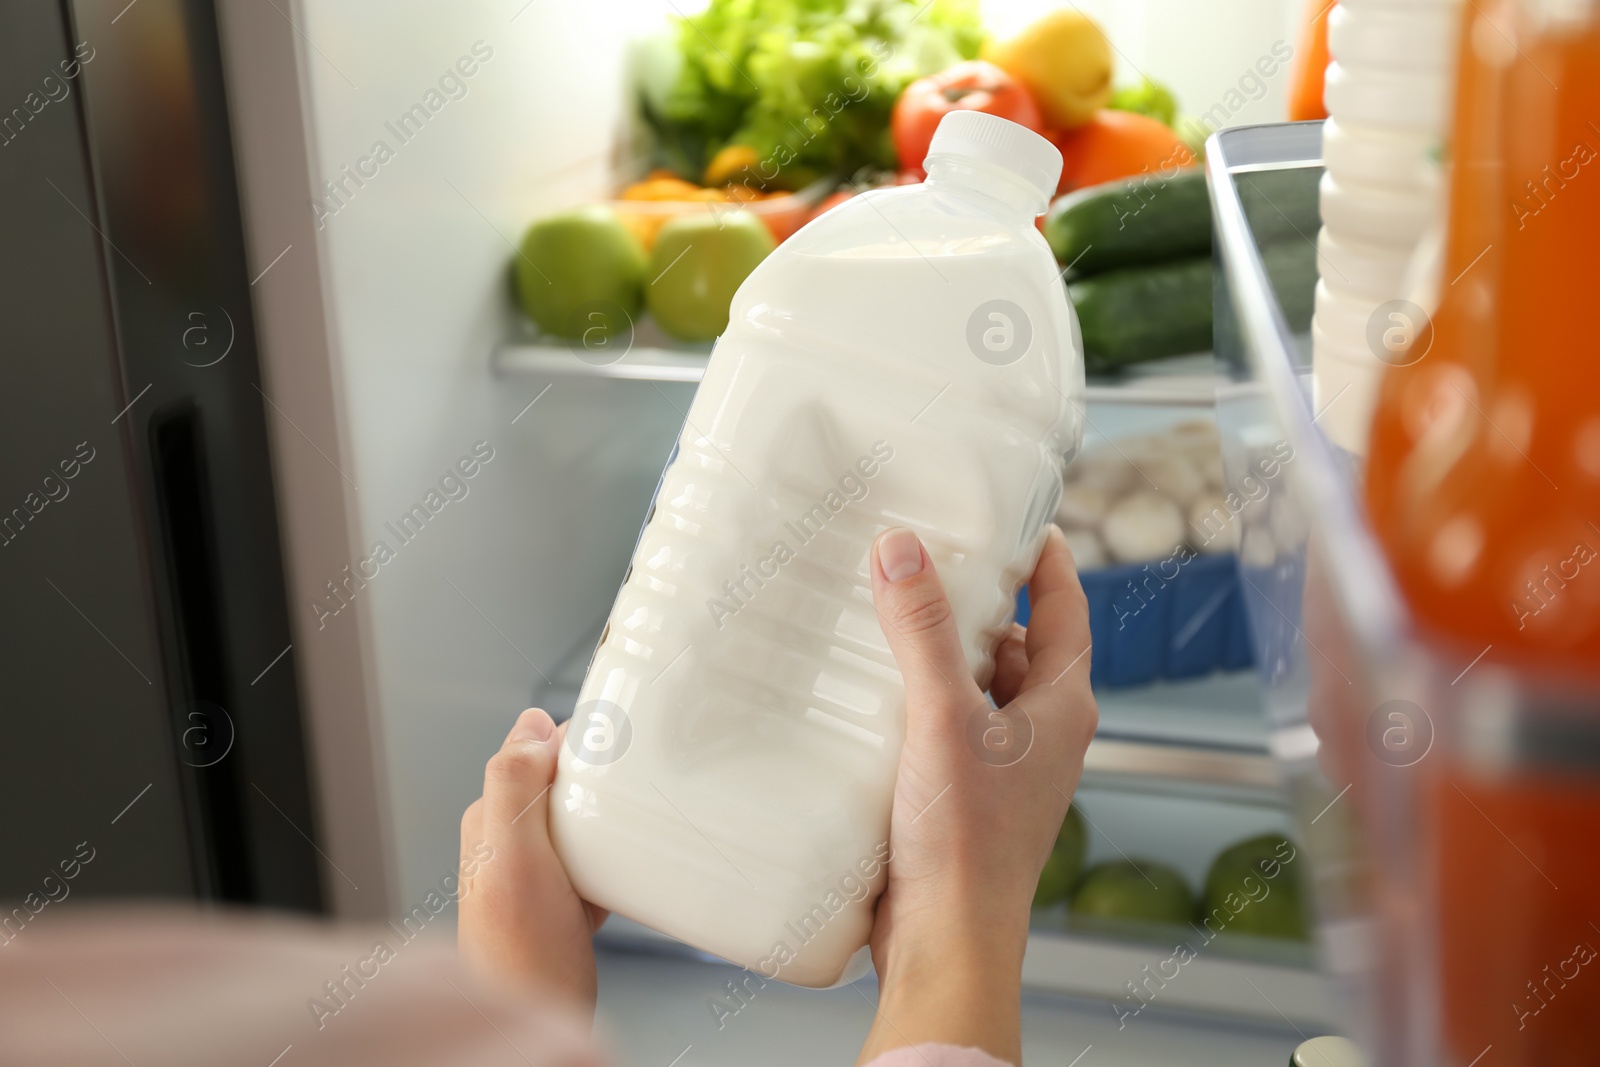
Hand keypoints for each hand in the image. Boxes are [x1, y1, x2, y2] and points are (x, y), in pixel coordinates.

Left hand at [458, 709, 607, 1014]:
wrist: (538, 1021)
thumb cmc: (522, 961)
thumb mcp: (516, 860)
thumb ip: (512, 787)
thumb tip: (531, 723)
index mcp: (488, 820)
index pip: (535, 749)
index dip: (578, 739)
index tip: (616, 744)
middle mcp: (505, 842)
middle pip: (563, 782)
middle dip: (600, 777)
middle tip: (635, 787)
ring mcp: (534, 873)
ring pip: (582, 819)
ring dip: (611, 818)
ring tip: (634, 826)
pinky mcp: (559, 901)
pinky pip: (595, 859)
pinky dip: (615, 859)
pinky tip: (625, 876)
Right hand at [858, 525, 1097, 1065]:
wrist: (947, 939)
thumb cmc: (966, 840)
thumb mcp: (942, 717)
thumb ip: (922, 632)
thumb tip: (904, 549)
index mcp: (1062, 706)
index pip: (1066, 607)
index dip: (1047, 559)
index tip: (1019, 518)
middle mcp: (1043, 733)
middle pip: (1020, 643)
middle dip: (980, 604)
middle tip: (932, 561)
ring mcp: (1007, 766)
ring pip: (981, 686)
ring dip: (945, 654)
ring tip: (894, 618)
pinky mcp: (966, 794)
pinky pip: (949, 725)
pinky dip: (922, 701)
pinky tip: (875, 693)